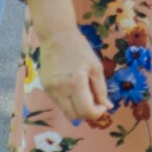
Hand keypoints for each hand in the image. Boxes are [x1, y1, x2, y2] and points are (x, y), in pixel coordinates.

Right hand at [31, 0, 110, 126]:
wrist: (55, 35)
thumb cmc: (79, 48)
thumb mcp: (96, 67)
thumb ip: (101, 90)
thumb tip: (107, 106)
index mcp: (76, 83)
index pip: (86, 111)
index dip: (97, 113)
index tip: (102, 105)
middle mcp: (60, 90)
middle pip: (74, 116)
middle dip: (87, 113)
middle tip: (95, 103)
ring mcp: (50, 90)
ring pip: (65, 112)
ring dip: (77, 109)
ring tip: (84, 94)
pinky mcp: (44, 87)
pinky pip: (58, 103)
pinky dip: (68, 102)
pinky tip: (73, 89)